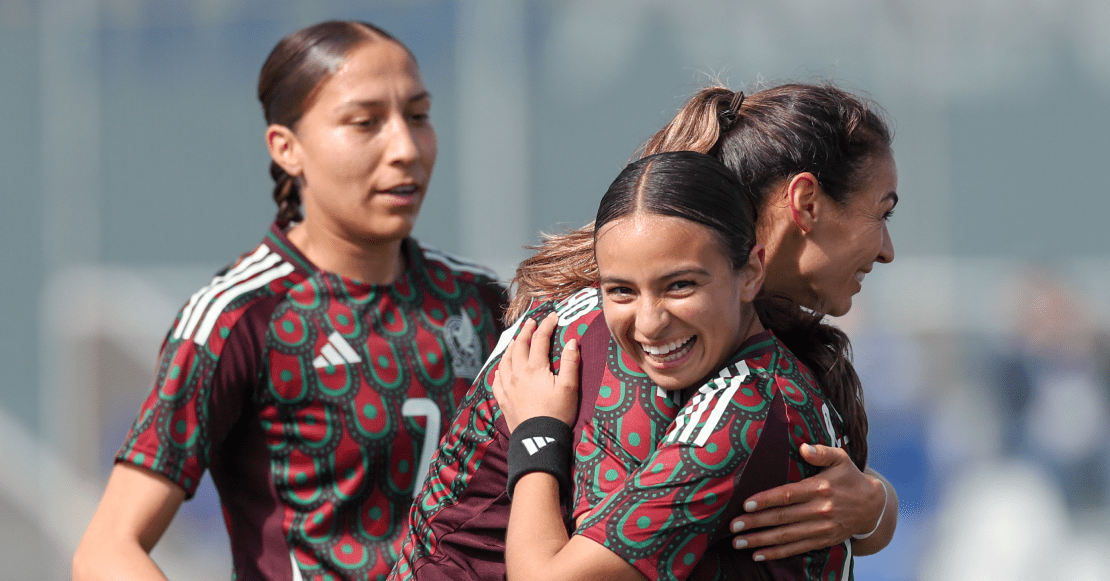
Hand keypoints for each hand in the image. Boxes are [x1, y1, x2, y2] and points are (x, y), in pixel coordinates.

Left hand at [492, 314, 579, 431]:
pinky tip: (501, 369)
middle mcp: (517, 373)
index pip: (540, 339)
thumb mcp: (569, 387)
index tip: (554, 316)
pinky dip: (499, 370)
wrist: (539, 439)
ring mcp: (507, 386)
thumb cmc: (557, 413)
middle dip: (526, 331)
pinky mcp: (503, 399)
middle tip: (531, 322)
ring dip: (511, 347)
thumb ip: (569, 363)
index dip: (547, 325)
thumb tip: (571, 341)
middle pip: (519, 346)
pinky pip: (497, 379)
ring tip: (516, 340)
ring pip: (505, 360)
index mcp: (534, 368)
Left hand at [728, 444, 884, 559]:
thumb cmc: (850, 478)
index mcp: (820, 488)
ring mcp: (822, 528)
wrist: (873, 506)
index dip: (766, 500)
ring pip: (786, 536)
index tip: (746, 504)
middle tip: (733, 527)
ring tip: (738, 543)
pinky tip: (758, 554)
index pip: (788, 495)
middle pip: (783, 518)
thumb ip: (821, 452)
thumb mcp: (841, 458)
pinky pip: (797, 549)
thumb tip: (803, 447)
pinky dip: (777, 553)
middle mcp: (820, 510)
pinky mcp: (823, 541)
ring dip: (761, 541)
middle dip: (755, 523)